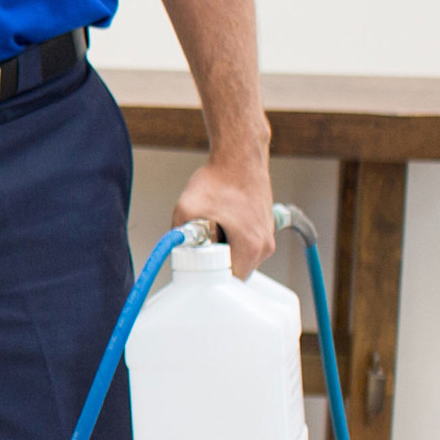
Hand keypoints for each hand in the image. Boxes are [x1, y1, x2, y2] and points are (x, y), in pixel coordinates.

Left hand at [172, 158, 274, 278]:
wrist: (240, 156)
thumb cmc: (220, 179)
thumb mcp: (187, 209)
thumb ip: (177, 235)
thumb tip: (172, 251)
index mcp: (250, 247)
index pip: (230, 283)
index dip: (210, 281)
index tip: (197, 273)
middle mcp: (264, 246)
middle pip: (236, 273)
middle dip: (215, 267)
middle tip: (198, 252)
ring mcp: (267, 237)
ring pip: (241, 259)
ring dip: (223, 253)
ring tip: (209, 232)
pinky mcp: (265, 228)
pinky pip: (246, 245)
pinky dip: (232, 241)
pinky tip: (220, 224)